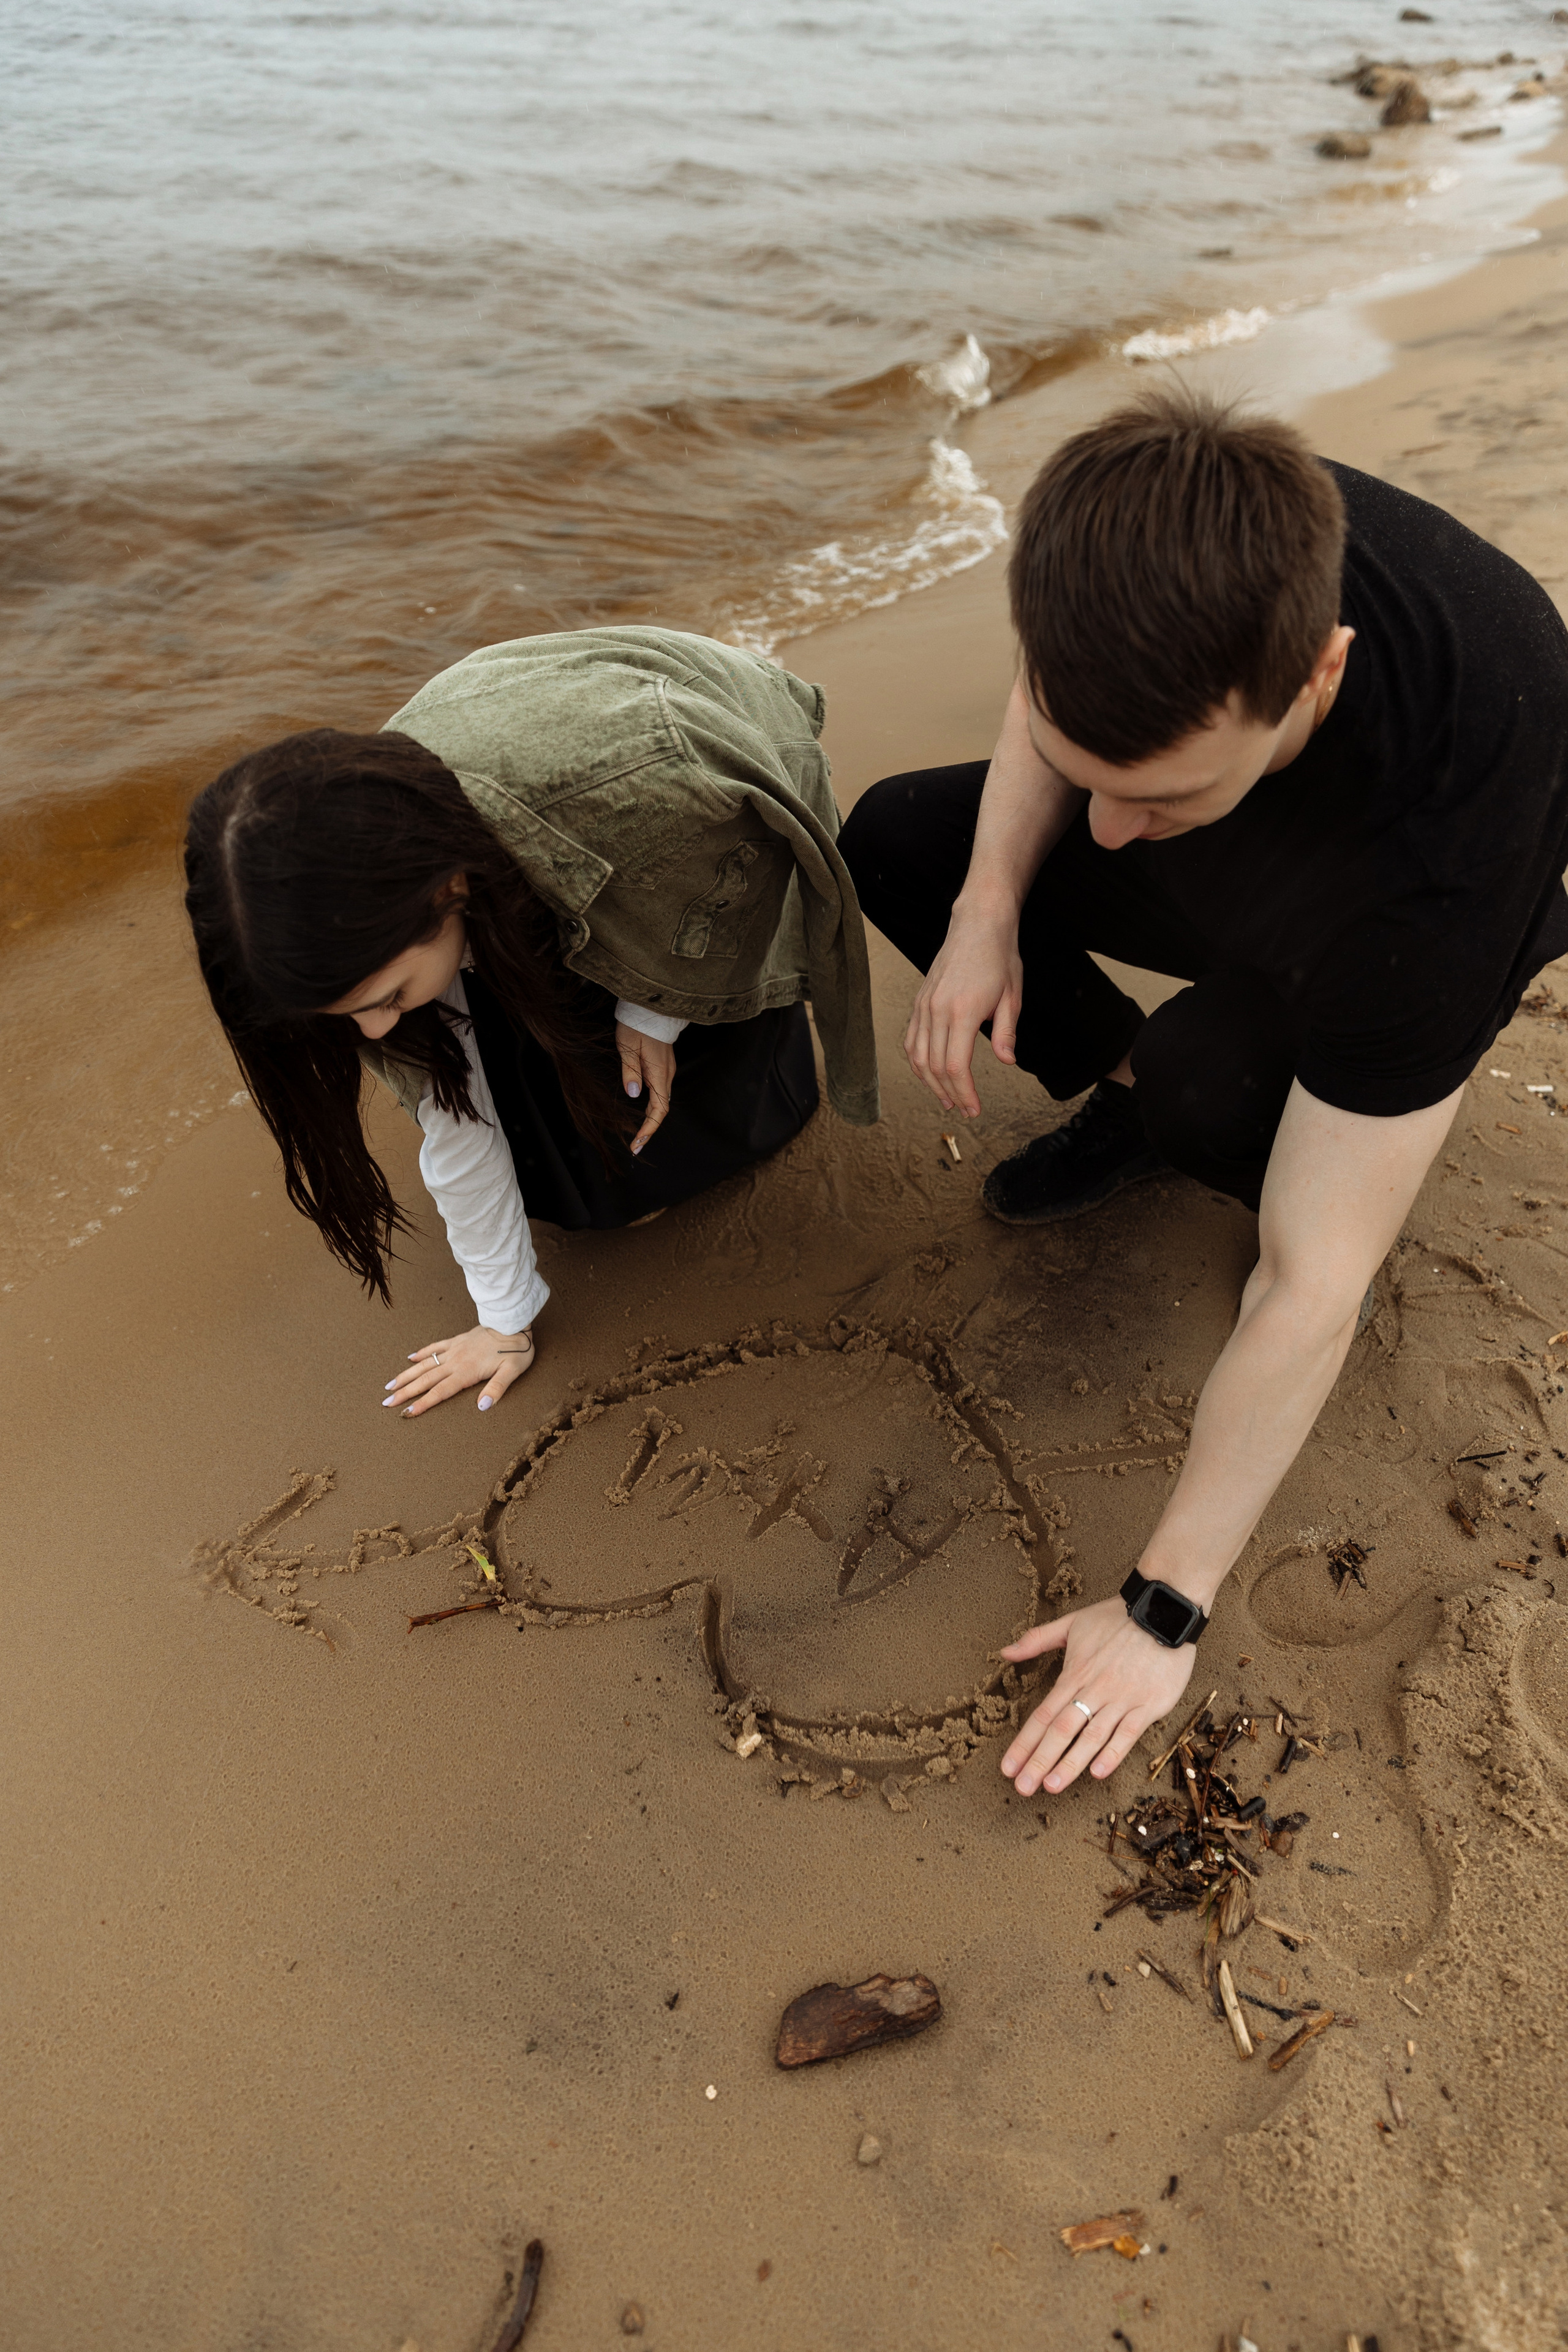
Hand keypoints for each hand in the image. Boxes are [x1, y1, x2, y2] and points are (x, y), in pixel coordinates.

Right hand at [384, 1326, 535, 1417]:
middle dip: (405, 1392)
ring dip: (406, 1375)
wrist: (514, 1322)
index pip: (440, 1391)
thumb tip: (482, 1407)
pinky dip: (421, 1353)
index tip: (406, 1413)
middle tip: (386, 1403)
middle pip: (426, 1379)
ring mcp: (454, 1349)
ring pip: (425, 1364)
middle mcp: (456, 1361)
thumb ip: (496, 1389)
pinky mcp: (457, 1340)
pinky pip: (435, 1347)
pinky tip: (409, 1358)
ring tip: (390, 1385)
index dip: (423, 1403)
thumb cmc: (516, 1350)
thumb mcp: (512, 1372)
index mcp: (467, 1371)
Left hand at [615, 1022, 676, 1154]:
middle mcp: (666, 1074)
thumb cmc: (637, 1025)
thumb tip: (633, 1094)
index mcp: (659, 1073)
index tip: (637, 1143)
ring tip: (637, 1133)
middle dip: (649, 1128)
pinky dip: (652, 1105)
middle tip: (635, 1145)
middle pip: (661, 1109)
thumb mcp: (627, 1048)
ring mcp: (666, 1069)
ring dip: (650, 1118)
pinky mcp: (662, 1065)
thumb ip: (630, 1072)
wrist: (650, 1006)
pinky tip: (642, 1110)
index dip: (649, 1129)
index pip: (659, 1110)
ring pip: (661, 1100)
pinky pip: (659, 1090)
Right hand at [903, 904, 1022, 1118]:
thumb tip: (1008, 1061)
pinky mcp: (920, 1001)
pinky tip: (929, 1073)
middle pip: (935, 1066)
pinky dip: (917, 1061)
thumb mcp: (1013, 996)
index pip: (956, 1065)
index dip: (964, 1093)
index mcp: (962, 1011)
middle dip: (950, 1093)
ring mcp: (924, 1005)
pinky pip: (911, 1039)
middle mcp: (937, 1010)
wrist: (978, 924)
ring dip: (930, 1082)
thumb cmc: (999, 958)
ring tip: (947, 1098)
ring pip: (918, 1056)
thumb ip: (1006, 1031)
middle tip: (965, 1110)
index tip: (974, 1109)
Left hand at [998, 1597, 1196, 1794]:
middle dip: (1040, 1761)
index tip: (1007, 1768)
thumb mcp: (1072, 1622)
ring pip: (1092, 1736)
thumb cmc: (1117, 1618)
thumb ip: (1037, 1639)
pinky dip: (1113, 1752)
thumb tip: (1005, 1652)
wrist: (1164, 1610)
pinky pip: (1128, 1733)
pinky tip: (1098, 1771)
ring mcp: (1122, 1699)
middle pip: (1062, 1730)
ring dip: (1071, 1763)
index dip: (1024, 1743)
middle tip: (1022, 1788)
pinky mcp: (1148, 1704)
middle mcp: (1095, 1689)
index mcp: (1074, 1674)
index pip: (1043, 1714)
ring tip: (1051, 1786)